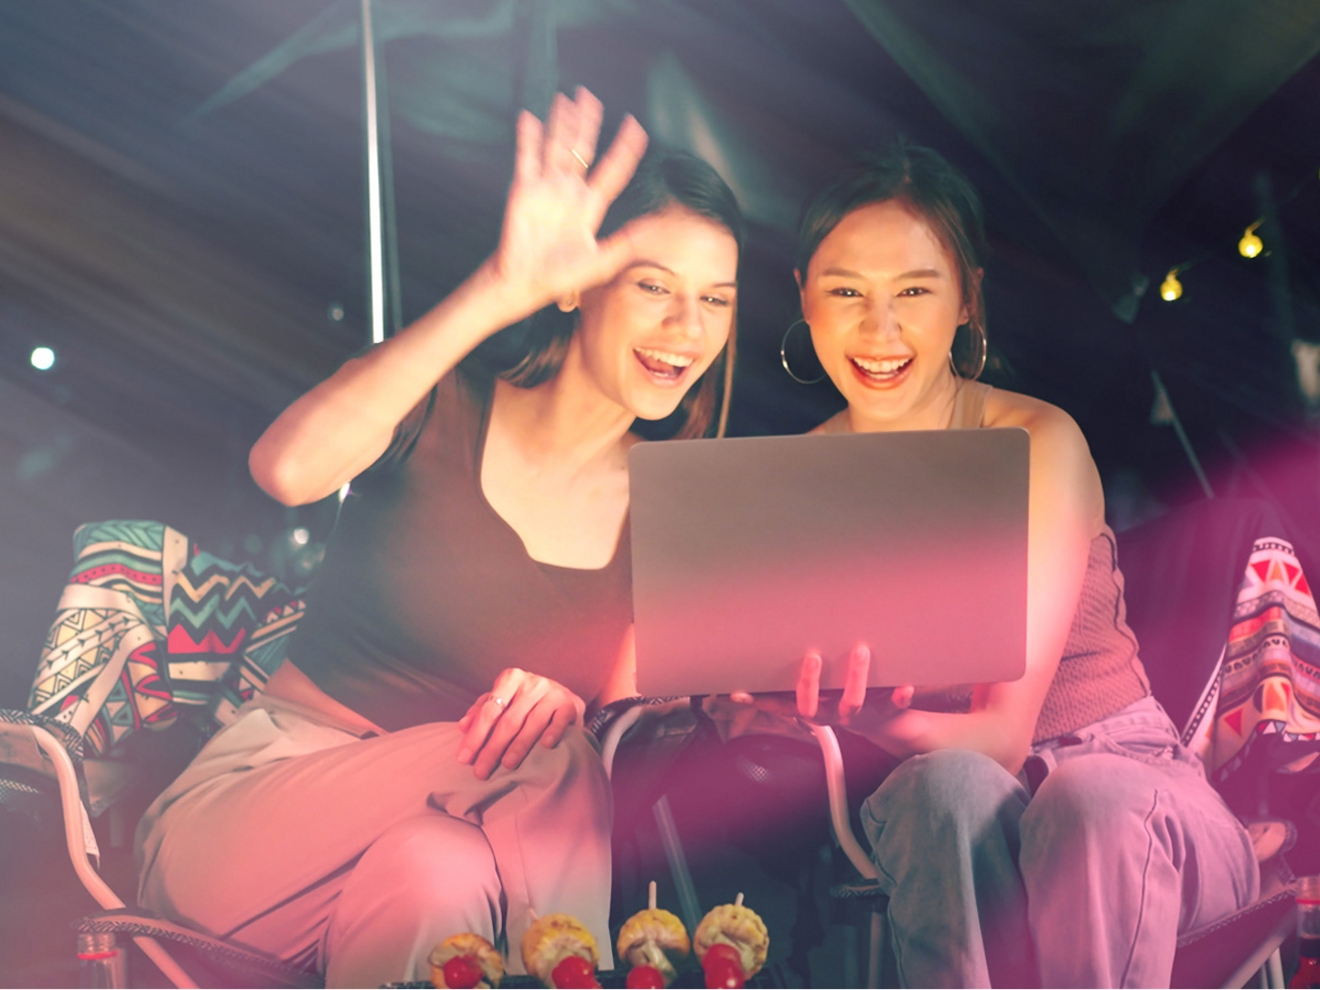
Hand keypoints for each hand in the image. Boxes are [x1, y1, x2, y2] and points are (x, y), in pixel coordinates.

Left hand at [455, 667, 586, 779]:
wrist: (563, 696)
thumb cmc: (525, 701)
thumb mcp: (503, 700)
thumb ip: (482, 710)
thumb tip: (462, 727)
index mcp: (511, 678)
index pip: (489, 709)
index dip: (475, 735)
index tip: (464, 758)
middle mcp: (532, 683)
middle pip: (509, 720)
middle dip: (493, 748)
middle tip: (481, 771)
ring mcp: (553, 693)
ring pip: (533, 723)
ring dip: (519, 746)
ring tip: (506, 766)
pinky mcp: (570, 704)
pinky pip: (560, 720)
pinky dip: (552, 733)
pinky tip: (544, 747)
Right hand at [489, 86, 648, 314]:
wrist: (526, 283)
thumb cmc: (561, 277)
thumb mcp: (602, 261)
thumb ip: (627, 242)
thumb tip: (655, 226)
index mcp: (590, 205)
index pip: (612, 169)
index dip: (624, 148)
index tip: (635, 126)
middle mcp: (569, 191)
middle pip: (582, 148)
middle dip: (587, 123)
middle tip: (591, 97)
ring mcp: (546, 188)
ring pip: (556, 146)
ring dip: (561, 122)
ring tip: (566, 98)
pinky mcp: (524, 190)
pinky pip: (527, 158)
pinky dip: (528, 138)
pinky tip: (530, 117)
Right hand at [730, 644, 913, 725]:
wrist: (891, 723)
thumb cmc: (848, 697)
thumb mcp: (821, 690)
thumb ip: (798, 677)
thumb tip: (768, 648)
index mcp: (814, 708)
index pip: (780, 705)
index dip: (760, 702)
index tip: (740, 693)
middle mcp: (832, 714)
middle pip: (812, 707)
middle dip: (809, 683)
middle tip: (812, 657)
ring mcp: (859, 715)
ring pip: (852, 702)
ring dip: (854, 677)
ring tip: (859, 651)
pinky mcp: (887, 712)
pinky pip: (893, 706)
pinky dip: (898, 697)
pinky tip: (904, 685)